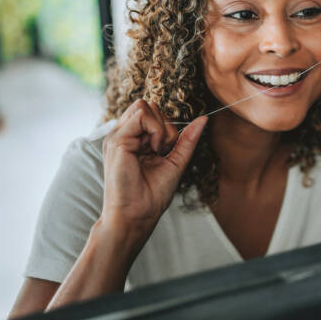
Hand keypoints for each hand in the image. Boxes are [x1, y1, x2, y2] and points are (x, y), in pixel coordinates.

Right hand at [101, 100, 205, 230]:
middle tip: (163, 150)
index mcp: (134, 139)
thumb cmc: (153, 194)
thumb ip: (187, 139)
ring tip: (157, 151)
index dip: (167, 126)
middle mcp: (124, 135)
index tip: (166, 150)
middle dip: (165, 125)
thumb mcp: (176, 161)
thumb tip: (203, 119)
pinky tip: (154, 150)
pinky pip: (142, 115)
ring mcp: (118, 135)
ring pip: (144, 106)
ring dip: (161, 128)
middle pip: (148, 105)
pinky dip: (156, 130)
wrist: (138, 214)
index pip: (152, 112)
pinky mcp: (117, 139)